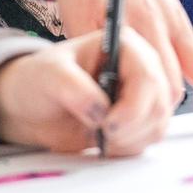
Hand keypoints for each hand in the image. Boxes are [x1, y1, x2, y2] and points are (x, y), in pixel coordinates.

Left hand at [0, 29, 171, 155]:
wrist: (33, 106)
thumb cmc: (39, 80)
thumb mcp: (49, 76)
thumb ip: (73, 88)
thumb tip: (101, 110)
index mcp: (123, 45)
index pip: (148, 77)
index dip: (133, 107)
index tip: (108, 124)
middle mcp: (139, 66)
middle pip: (159, 104)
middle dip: (131, 128)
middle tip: (103, 135)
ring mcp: (142, 93)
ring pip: (158, 123)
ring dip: (131, 140)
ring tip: (101, 137)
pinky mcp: (139, 117)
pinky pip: (151, 137)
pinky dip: (131, 147)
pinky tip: (107, 142)